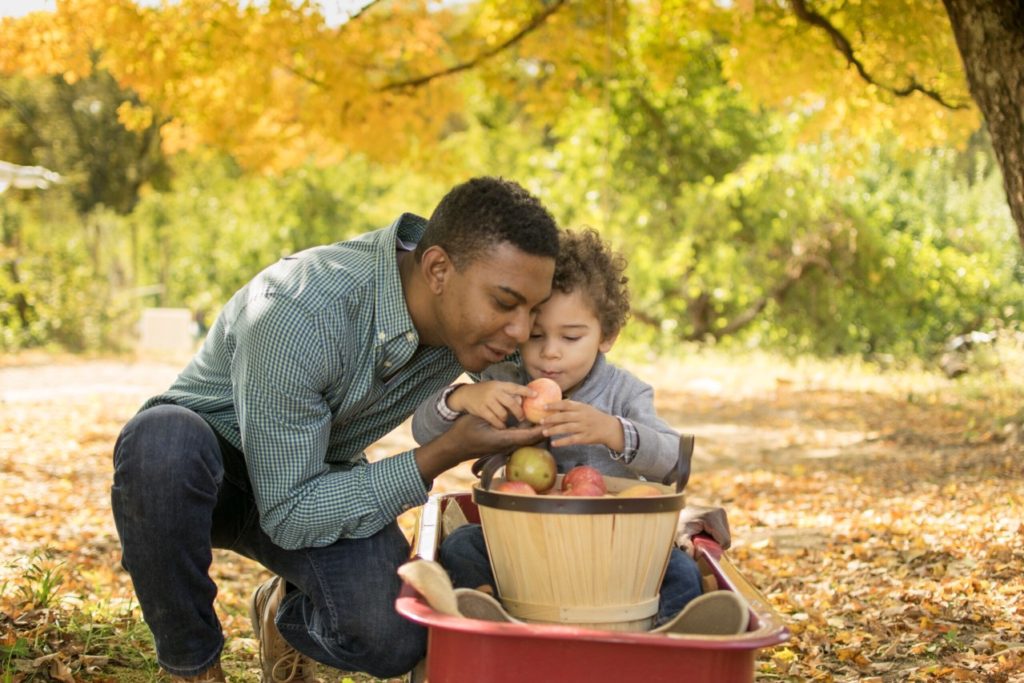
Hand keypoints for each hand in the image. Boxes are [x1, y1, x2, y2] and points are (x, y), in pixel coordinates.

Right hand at [414, 414, 544, 482]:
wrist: (455, 446)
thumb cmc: (465, 431)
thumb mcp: (481, 419)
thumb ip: (498, 415)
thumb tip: (514, 405)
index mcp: (504, 440)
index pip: (528, 436)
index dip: (541, 429)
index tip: (552, 422)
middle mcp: (507, 445)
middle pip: (531, 439)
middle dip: (543, 429)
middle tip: (554, 418)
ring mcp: (505, 446)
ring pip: (526, 439)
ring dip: (536, 430)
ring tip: (546, 419)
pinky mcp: (502, 445)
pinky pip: (518, 437)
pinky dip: (527, 430)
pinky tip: (531, 420)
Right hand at [448, 381, 533, 428]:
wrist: (465, 395)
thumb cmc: (485, 392)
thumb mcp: (497, 389)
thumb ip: (509, 394)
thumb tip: (523, 401)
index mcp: (500, 385)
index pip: (516, 387)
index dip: (526, 391)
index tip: (536, 395)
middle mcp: (494, 391)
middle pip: (512, 403)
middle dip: (519, 412)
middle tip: (522, 418)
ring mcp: (487, 401)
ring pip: (504, 413)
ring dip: (508, 419)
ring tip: (508, 420)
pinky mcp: (481, 410)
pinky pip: (494, 420)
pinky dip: (499, 424)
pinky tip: (501, 425)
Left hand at [539, 400, 623, 450]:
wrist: (610, 428)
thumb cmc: (594, 417)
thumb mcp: (585, 408)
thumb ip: (572, 407)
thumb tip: (556, 404)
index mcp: (581, 407)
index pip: (566, 404)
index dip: (554, 405)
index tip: (544, 407)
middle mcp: (582, 416)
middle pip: (564, 417)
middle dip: (551, 419)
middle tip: (540, 421)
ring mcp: (584, 427)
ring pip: (566, 429)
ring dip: (554, 430)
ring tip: (544, 432)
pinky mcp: (585, 438)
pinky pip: (571, 440)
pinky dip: (562, 442)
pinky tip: (554, 443)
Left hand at [675, 505, 730, 556]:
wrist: (677, 512)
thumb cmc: (678, 524)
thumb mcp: (680, 536)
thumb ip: (687, 547)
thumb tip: (695, 558)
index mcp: (713, 518)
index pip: (725, 541)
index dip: (715, 549)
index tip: (702, 547)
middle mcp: (719, 513)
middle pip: (726, 539)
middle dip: (714, 544)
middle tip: (699, 541)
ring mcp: (721, 512)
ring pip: (725, 536)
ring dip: (714, 540)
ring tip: (700, 535)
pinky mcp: (720, 514)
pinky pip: (723, 532)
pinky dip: (714, 535)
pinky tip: (703, 531)